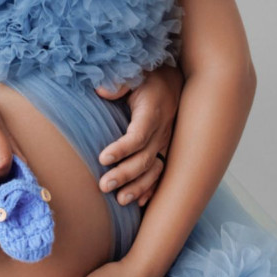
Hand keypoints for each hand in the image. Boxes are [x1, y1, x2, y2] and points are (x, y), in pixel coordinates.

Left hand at [96, 65, 181, 206]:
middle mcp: (161, 131)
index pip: (138, 136)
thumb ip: (118, 82)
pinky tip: (139, 202)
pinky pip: (161, 173)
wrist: (174, 81)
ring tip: (120, 200)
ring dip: (138, 187)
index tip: (102, 158)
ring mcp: (165, 143)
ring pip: (154, 170)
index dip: (121, 149)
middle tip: (104, 186)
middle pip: (144, 158)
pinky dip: (151, 189)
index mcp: (152, 113)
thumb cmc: (148, 78)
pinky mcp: (165, 149)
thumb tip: (101, 91)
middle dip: (125, 174)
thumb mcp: (135, 73)